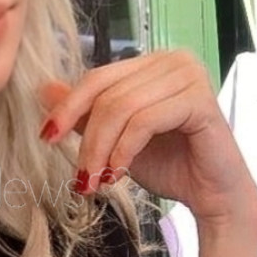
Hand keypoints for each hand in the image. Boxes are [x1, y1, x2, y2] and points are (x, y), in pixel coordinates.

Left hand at [39, 51, 256, 232]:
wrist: (212, 196)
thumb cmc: (170, 165)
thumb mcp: (115, 138)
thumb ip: (85, 114)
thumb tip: (44, 90)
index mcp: (152, 63)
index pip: (97, 77)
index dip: (67, 107)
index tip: (47, 138)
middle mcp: (173, 60)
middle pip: (107, 93)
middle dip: (87, 138)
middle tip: (81, 177)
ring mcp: (189, 76)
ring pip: (122, 107)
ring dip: (102, 150)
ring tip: (98, 181)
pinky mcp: (199, 100)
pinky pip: (144, 121)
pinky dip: (124, 150)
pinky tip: (119, 174)